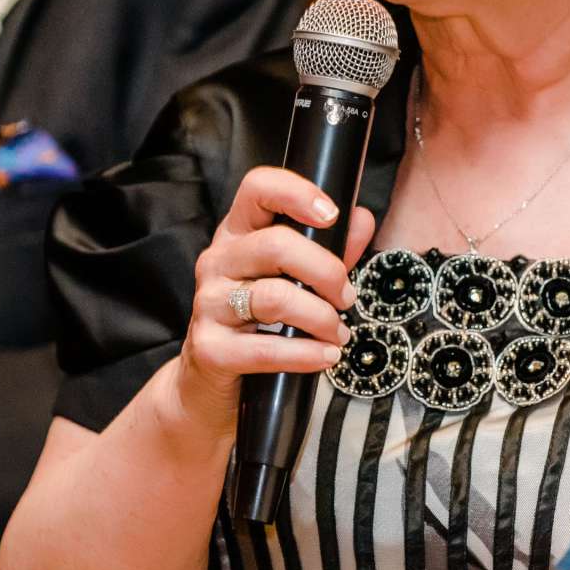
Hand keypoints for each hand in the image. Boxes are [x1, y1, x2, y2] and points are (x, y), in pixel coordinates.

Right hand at [175, 166, 376, 426]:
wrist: (210, 381)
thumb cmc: (258, 322)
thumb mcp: (294, 278)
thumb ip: (330, 249)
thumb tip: (361, 219)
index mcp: (238, 234)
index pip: (257, 188)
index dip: (296, 192)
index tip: (332, 215)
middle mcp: (217, 261)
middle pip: (276, 245)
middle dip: (326, 272)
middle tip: (347, 298)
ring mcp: (209, 304)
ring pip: (275, 297)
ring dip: (322, 318)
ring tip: (339, 333)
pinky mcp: (210, 348)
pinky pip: (266, 349)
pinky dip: (306, 355)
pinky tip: (326, 356)